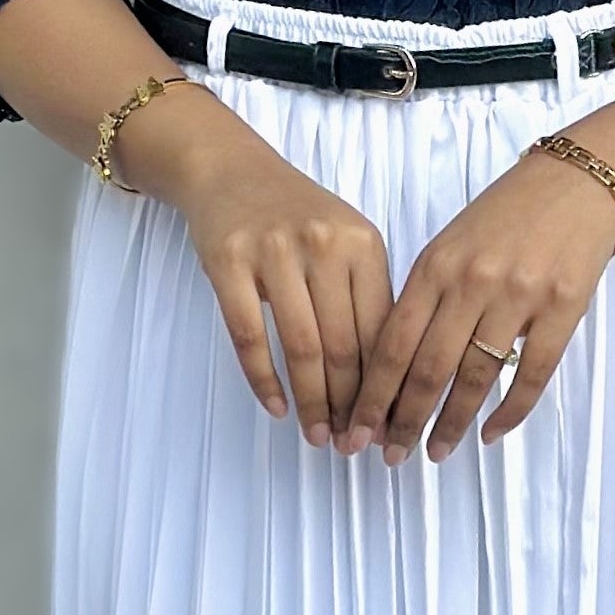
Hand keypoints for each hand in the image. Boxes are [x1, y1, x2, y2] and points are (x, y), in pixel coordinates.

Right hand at [162, 127, 396, 446]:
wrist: (230, 170)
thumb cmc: (296, 216)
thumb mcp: (345, 241)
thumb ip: (366, 296)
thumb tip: (385, 379)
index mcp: (363, 243)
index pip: (382, 328)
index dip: (386, 384)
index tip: (387, 422)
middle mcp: (323, 245)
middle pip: (344, 344)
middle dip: (352, 404)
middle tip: (352, 443)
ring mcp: (273, 252)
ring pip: (301, 346)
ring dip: (312, 401)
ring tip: (319, 436)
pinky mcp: (228, 262)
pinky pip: (249, 336)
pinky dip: (264, 380)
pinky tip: (277, 408)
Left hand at [347, 142, 614, 463]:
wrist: (577, 181)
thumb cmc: (507, 215)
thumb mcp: (450, 244)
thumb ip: (424, 298)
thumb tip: (394, 366)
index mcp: (436, 265)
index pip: (392, 344)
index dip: (372, 395)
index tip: (357, 429)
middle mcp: (472, 282)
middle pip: (429, 369)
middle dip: (404, 420)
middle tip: (390, 456)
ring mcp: (520, 296)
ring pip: (477, 378)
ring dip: (452, 423)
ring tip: (435, 452)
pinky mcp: (564, 308)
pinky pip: (533, 373)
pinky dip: (511, 411)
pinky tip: (491, 433)